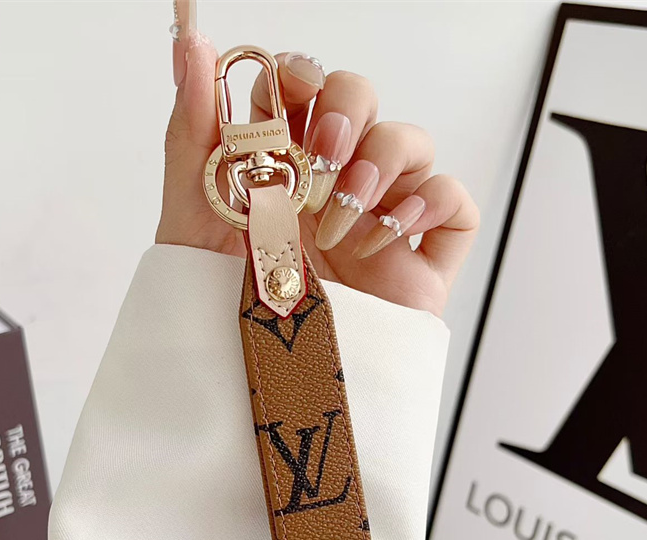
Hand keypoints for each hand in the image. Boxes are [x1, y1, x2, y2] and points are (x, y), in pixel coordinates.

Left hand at [157, 31, 478, 316]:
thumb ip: (191, 134)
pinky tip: (386, 234)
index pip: (306, 90)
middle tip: (325, 151)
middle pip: (364, 102)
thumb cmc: (221, 313)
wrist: (260, 388)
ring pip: (414, 143)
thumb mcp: (192, 222)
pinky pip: (455, 206)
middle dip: (350, 107)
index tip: (287, 96)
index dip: (302, 76)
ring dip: (384, 158)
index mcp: (281, 169)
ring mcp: (379, 226)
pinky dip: (432, 202)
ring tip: (346, 210)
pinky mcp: (418, 266)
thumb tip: (190, 44)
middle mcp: (332, 189)